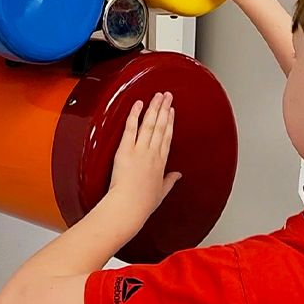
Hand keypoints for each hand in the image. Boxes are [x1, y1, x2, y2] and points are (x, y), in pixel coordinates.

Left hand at [109, 92, 181, 220]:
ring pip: (149, 124)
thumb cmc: (142, 204)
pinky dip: (135, 114)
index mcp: (161, 163)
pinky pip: (131, 128)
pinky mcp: (126, 150)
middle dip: (164, 109)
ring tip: (158, 96)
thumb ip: (170, 181)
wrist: (129, 207)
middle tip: (167, 96)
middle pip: (160, 126)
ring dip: (154, 108)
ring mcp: (140, 150)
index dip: (170, 122)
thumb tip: (177, 176)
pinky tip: (138, 104)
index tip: (171, 112)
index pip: (167, 137)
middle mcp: (152, 154)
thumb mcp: (161, 192)